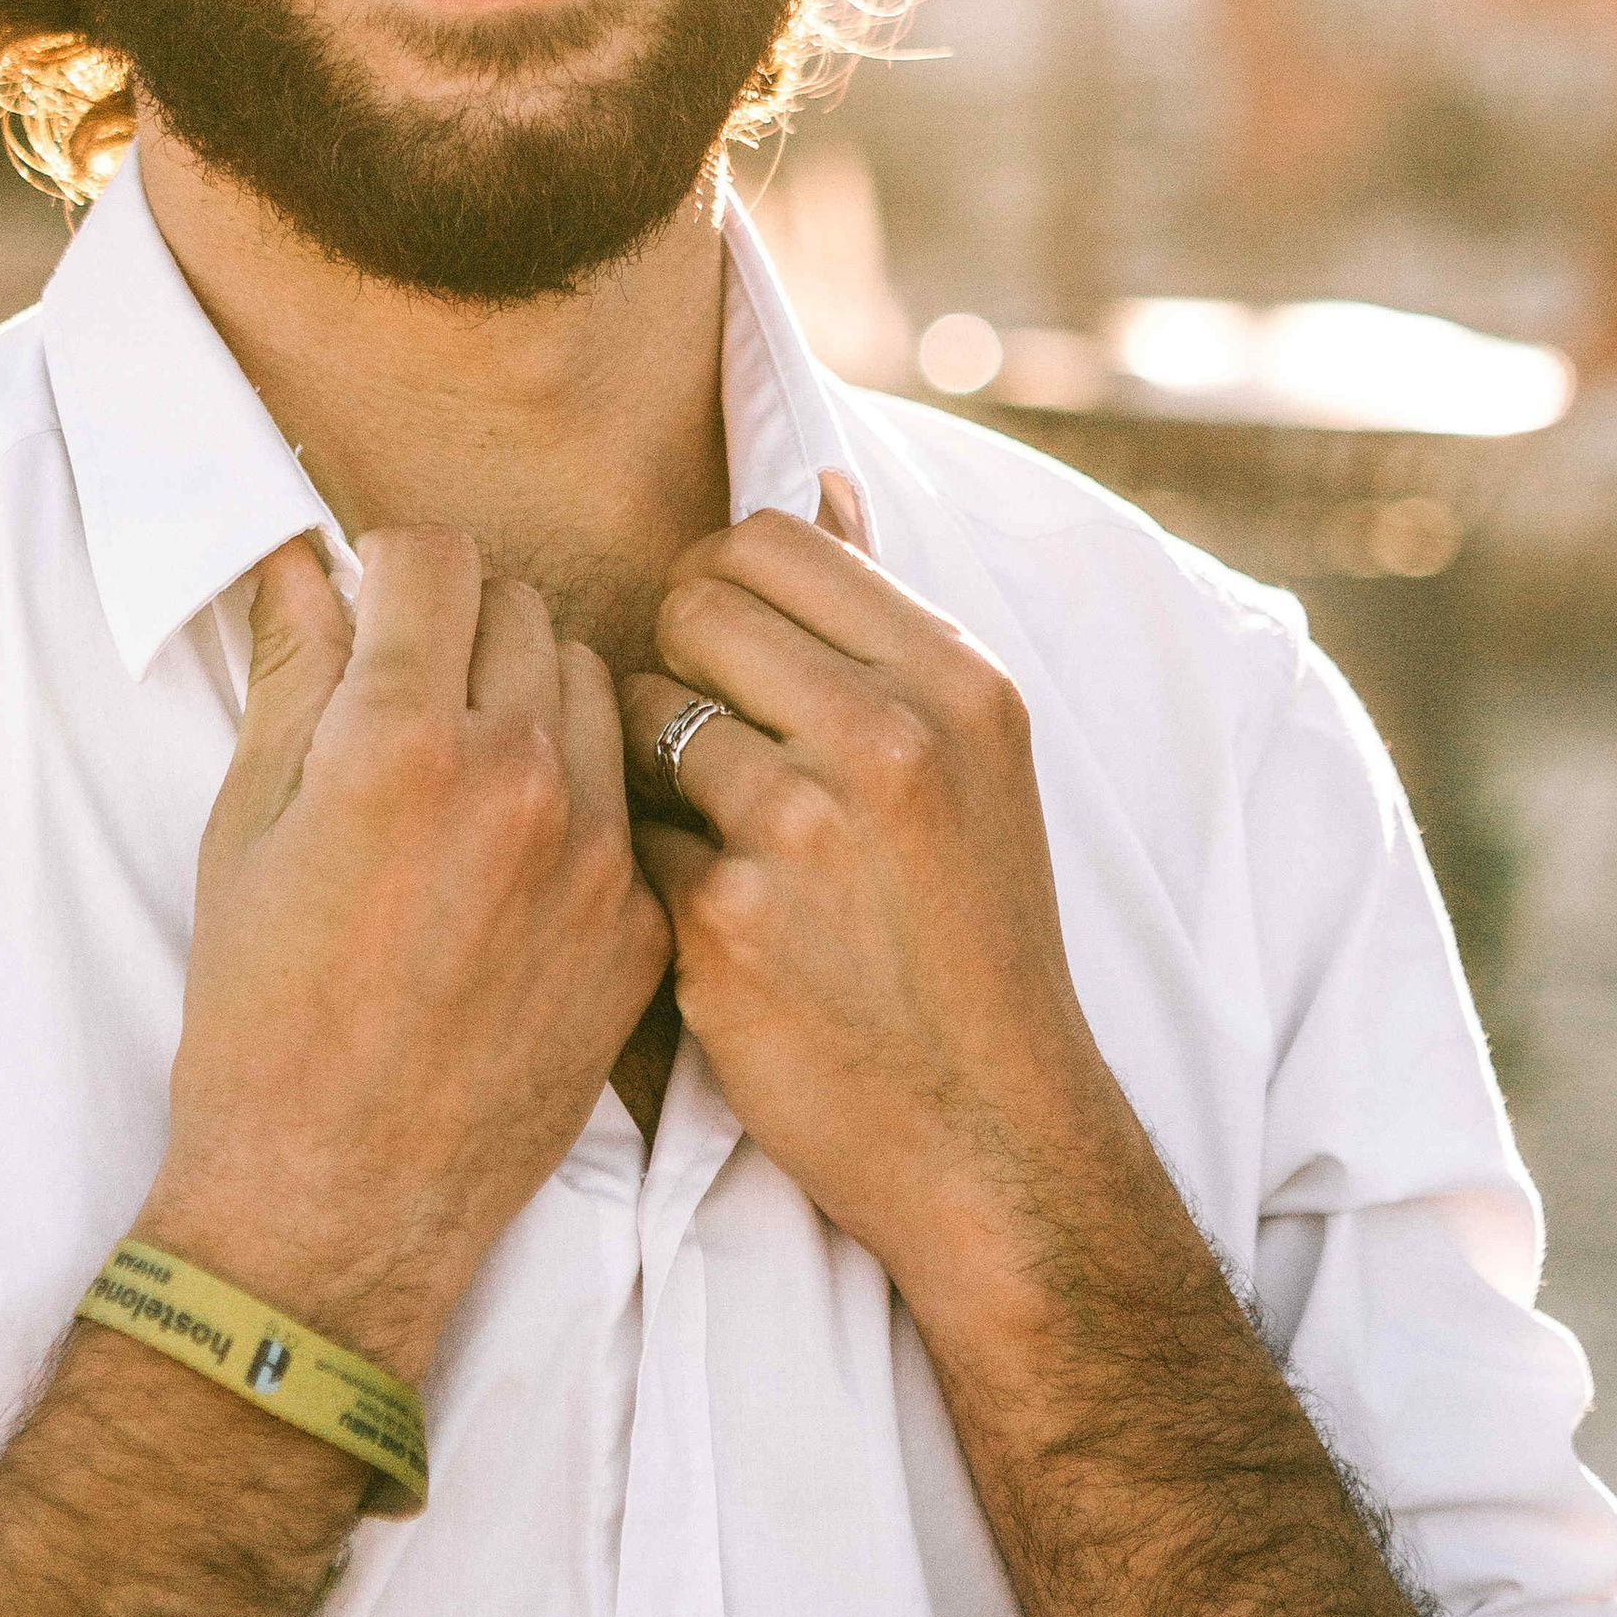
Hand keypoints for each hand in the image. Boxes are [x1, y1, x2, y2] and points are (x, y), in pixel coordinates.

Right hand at [146, 530, 671, 1378]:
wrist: (339, 1200)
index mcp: (402, 740)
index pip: (437, 558)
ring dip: (535, 697)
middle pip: (524, 607)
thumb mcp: (243, 830)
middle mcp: (519, 779)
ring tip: (474, 768)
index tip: (374, 604)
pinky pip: (631, 802)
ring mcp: (598, 856)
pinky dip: (583, 799)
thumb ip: (293, 677)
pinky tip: (519, 860)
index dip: (392, 569)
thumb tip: (304, 563)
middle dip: (463, 624)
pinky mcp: (642, 927)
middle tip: (415, 687)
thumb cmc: (263, 1019)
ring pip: (596, 691)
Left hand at [620, 509, 1149, 1329]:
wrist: (992, 1136)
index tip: (728, 652)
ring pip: (641, 710)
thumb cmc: (972, 937)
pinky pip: (625, 830)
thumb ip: (886, 619)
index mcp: (955, 681)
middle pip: (689, 604)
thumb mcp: (974, 762)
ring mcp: (802, 830)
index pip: (768, 538)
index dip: (721, 587)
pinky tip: (714, 921)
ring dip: (652, 766)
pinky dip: (649, 869)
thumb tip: (819, 480)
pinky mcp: (723, 922)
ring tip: (720, 834)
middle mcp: (888, 738)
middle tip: (707, 741)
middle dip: (678, 660)